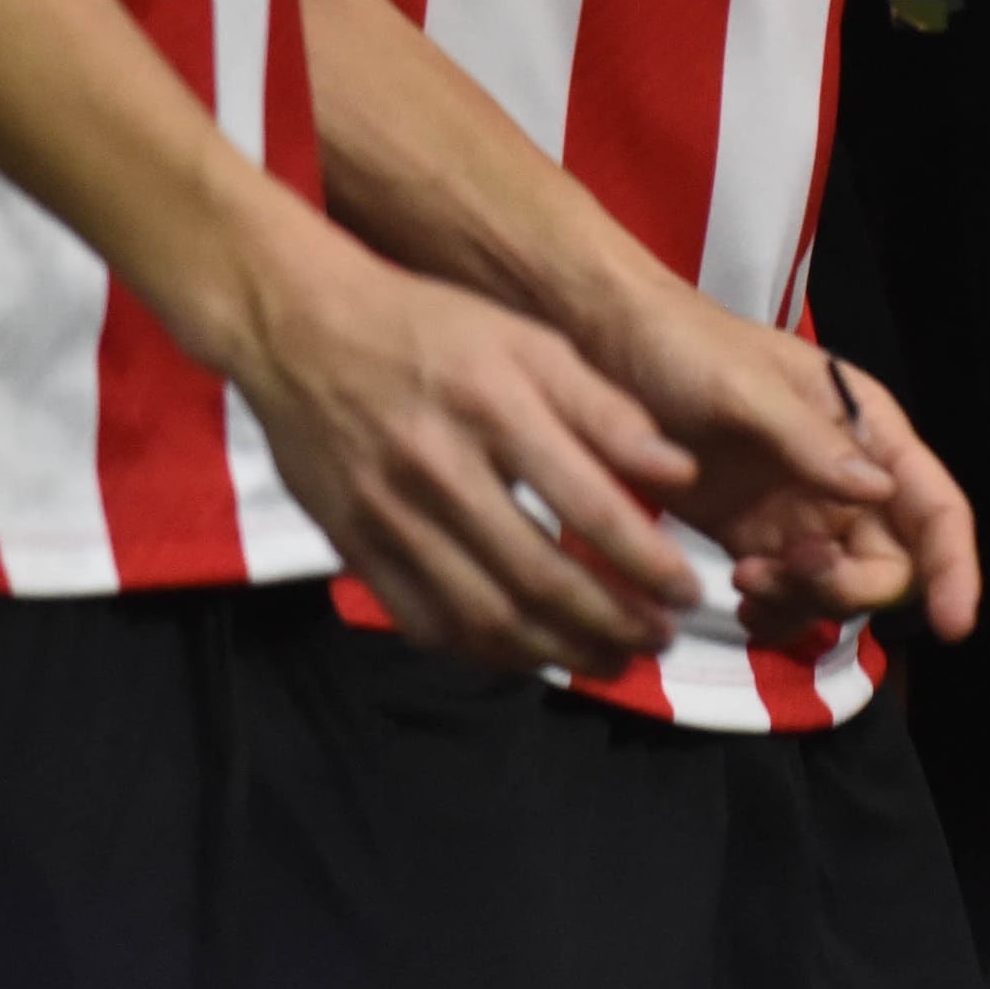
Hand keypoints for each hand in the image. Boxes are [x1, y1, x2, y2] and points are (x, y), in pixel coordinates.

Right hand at [232, 228, 704, 677]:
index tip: (688, 591)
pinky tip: (529, 655)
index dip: (646, 563)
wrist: (301, 328)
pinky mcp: (352, 547)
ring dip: (555, 651)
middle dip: (610, 623)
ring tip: (611, 661)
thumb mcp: (530, 341)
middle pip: (537, 576)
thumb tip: (680, 473)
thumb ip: (605, 409)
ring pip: (481, 614)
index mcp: (494, 407)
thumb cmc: (431, 327)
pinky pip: (423, 621)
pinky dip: (482, 652)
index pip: (588, 506)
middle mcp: (440, 469)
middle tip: (660, 640)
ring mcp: (388, 516)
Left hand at [590, 284, 979, 647]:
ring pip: (839, 588)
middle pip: (892, 561)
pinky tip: (738, 602)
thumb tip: (879, 492)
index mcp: (866, 426)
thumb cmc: (685, 347)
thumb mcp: (746, 389)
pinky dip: (774, 615)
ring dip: (804, 603)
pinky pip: (788, 596)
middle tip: (789, 574)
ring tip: (743, 581)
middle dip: (852, 587)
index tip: (952, 625)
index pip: (935, 505)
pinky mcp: (753, 536)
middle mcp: (845, 475)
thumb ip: (810, 440)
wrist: (609, 349)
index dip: (956, 566)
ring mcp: (800, 510)